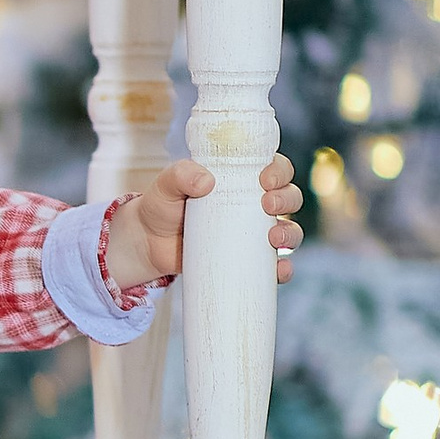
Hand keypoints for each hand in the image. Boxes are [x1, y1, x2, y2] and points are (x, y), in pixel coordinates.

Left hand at [104, 155, 302, 293]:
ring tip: (273, 238)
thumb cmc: (162, 205)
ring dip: (290, 233)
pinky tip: (279, 270)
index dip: (279, 170)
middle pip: (289, 197)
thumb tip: (207, 182)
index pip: (275, 167)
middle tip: (267, 205)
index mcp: (242, 177)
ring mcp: (253, 233)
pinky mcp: (247, 259)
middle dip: (286, 200)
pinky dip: (282, 269)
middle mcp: (255, 203)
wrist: (149, 243)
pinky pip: (275, 266)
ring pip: (289, 230)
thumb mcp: (167, 184)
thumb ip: (181, 174)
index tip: (265, 178)